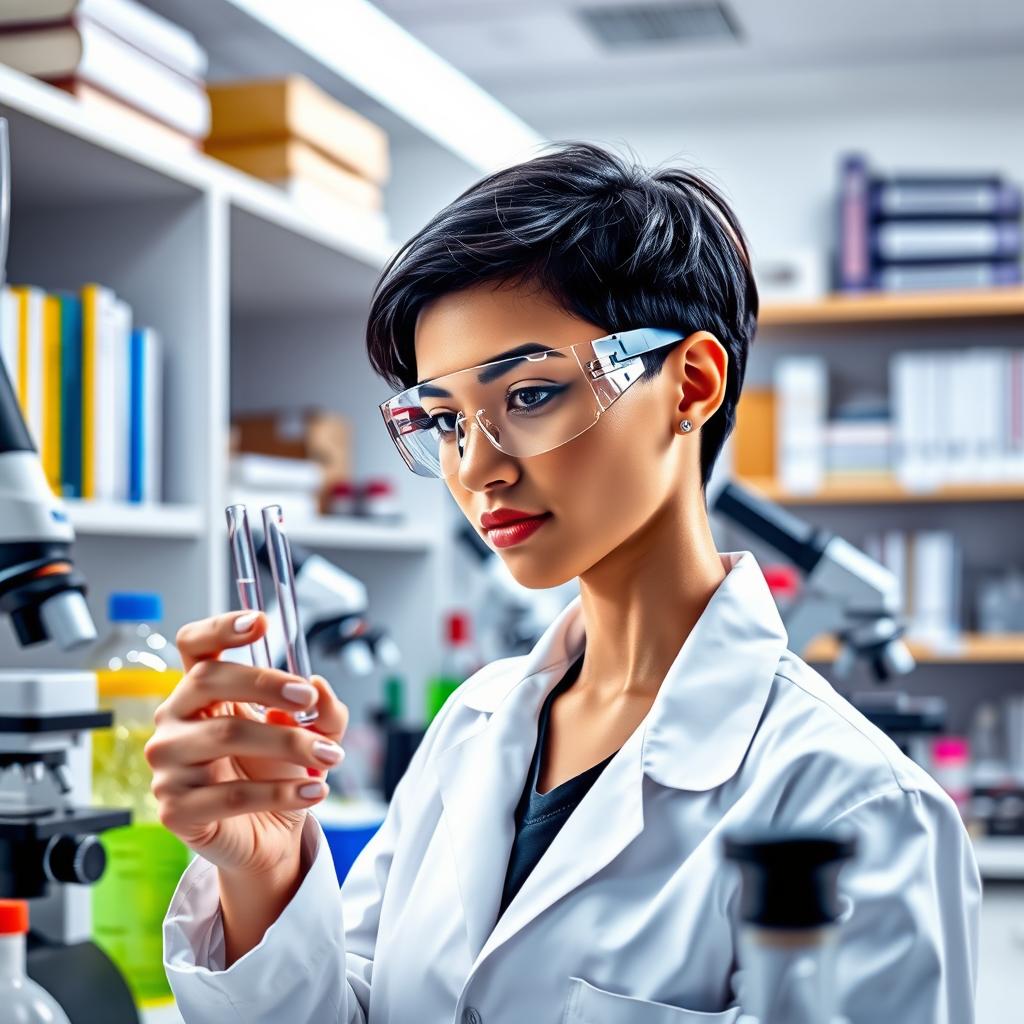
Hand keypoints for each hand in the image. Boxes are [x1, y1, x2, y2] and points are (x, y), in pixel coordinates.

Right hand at [144, 610, 348, 877]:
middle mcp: (175, 720)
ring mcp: (169, 765)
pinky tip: (314, 792)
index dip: (221, 628)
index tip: (260, 622)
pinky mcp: (176, 810)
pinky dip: (282, 793)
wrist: (271, 835)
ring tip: (329, 756)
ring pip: (226, 736)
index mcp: (203, 691)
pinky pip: (232, 795)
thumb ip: (323, 709)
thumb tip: (320, 688)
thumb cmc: (278, 773)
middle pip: (208, 679)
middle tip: (307, 696)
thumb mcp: (313, 732)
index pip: (194, 646)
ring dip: (288, 743)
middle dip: (265, 682)